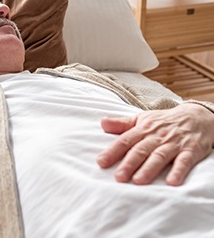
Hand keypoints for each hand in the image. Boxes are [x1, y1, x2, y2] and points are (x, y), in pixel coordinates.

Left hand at [96, 103, 213, 185]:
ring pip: (159, 156)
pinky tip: (172, 182)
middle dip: (129, 163)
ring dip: (149, 168)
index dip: (112, 151)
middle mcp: (156, 136)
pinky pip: (184, 161)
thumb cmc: (163, 121)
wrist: (196, 116)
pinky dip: (178, 171)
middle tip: (118, 177)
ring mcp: (174, 143)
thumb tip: (102, 123)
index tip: (101, 162)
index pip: (125, 140)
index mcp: (143, 129)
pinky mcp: (190, 150)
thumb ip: (122, 124)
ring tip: (138, 180)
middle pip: (140, 150)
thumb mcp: (141, 119)